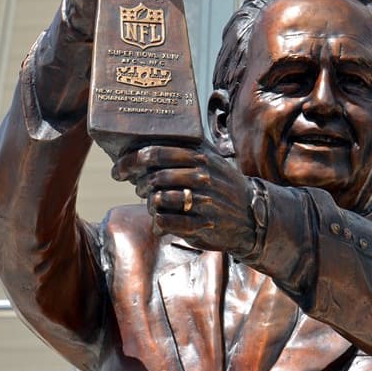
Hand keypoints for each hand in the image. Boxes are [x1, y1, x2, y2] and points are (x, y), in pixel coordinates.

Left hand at [112, 145, 257, 254]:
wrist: (252, 215)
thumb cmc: (221, 185)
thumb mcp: (209, 159)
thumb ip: (181, 149)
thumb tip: (141, 147)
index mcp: (200, 155)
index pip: (155, 152)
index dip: (129, 161)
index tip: (118, 171)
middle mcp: (202, 175)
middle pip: (153, 176)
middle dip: (139, 184)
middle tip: (138, 188)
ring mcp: (204, 200)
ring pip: (158, 199)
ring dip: (149, 204)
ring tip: (154, 204)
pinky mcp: (204, 223)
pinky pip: (166, 222)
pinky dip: (158, 222)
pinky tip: (162, 221)